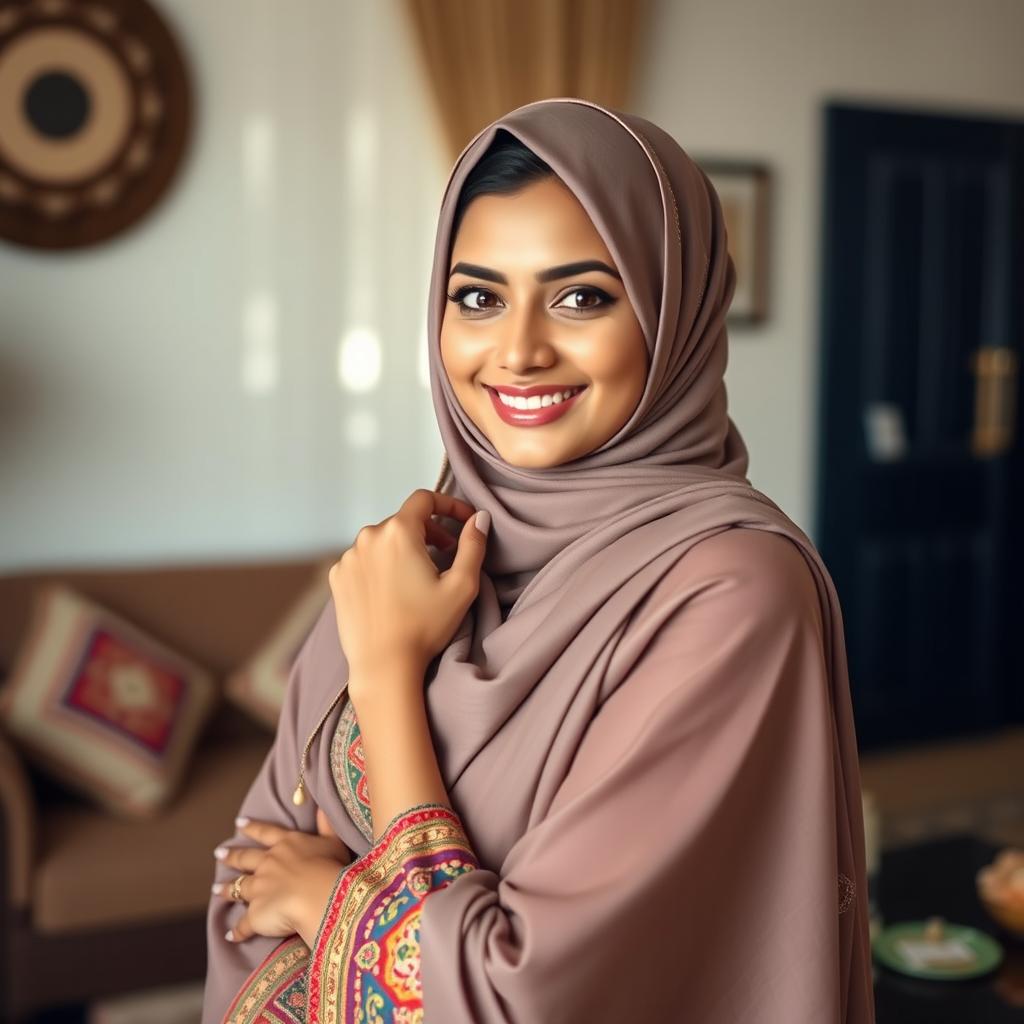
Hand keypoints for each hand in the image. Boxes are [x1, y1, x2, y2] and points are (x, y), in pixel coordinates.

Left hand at [213, 806, 353, 945]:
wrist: (320, 895)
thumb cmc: (330, 867)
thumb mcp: (332, 841)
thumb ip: (326, 824)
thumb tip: (322, 806)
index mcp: (286, 845)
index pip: (265, 832)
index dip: (252, 827)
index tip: (239, 823)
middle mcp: (268, 864)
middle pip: (245, 858)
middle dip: (231, 856)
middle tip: (218, 853)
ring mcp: (259, 889)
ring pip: (238, 887)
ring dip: (226, 889)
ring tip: (215, 889)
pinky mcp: (256, 914)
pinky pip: (244, 925)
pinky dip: (237, 931)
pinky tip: (230, 935)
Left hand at [329, 488, 488, 684]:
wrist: (383, 665)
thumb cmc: (424, 627)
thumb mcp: (461, 586)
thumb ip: (472, 545)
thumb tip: (478, 519)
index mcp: (398, 532)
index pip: (424, 499)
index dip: (449, 505)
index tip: (463, 521)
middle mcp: (368, 536)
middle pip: (404, 521)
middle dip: (428, 532)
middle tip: (447, 555)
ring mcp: (348, 557)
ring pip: (382, 540)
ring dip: (403, 550)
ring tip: (418, 577)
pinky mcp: (337, 577)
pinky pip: (363, 559)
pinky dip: (380, 565)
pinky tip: (393, 590)